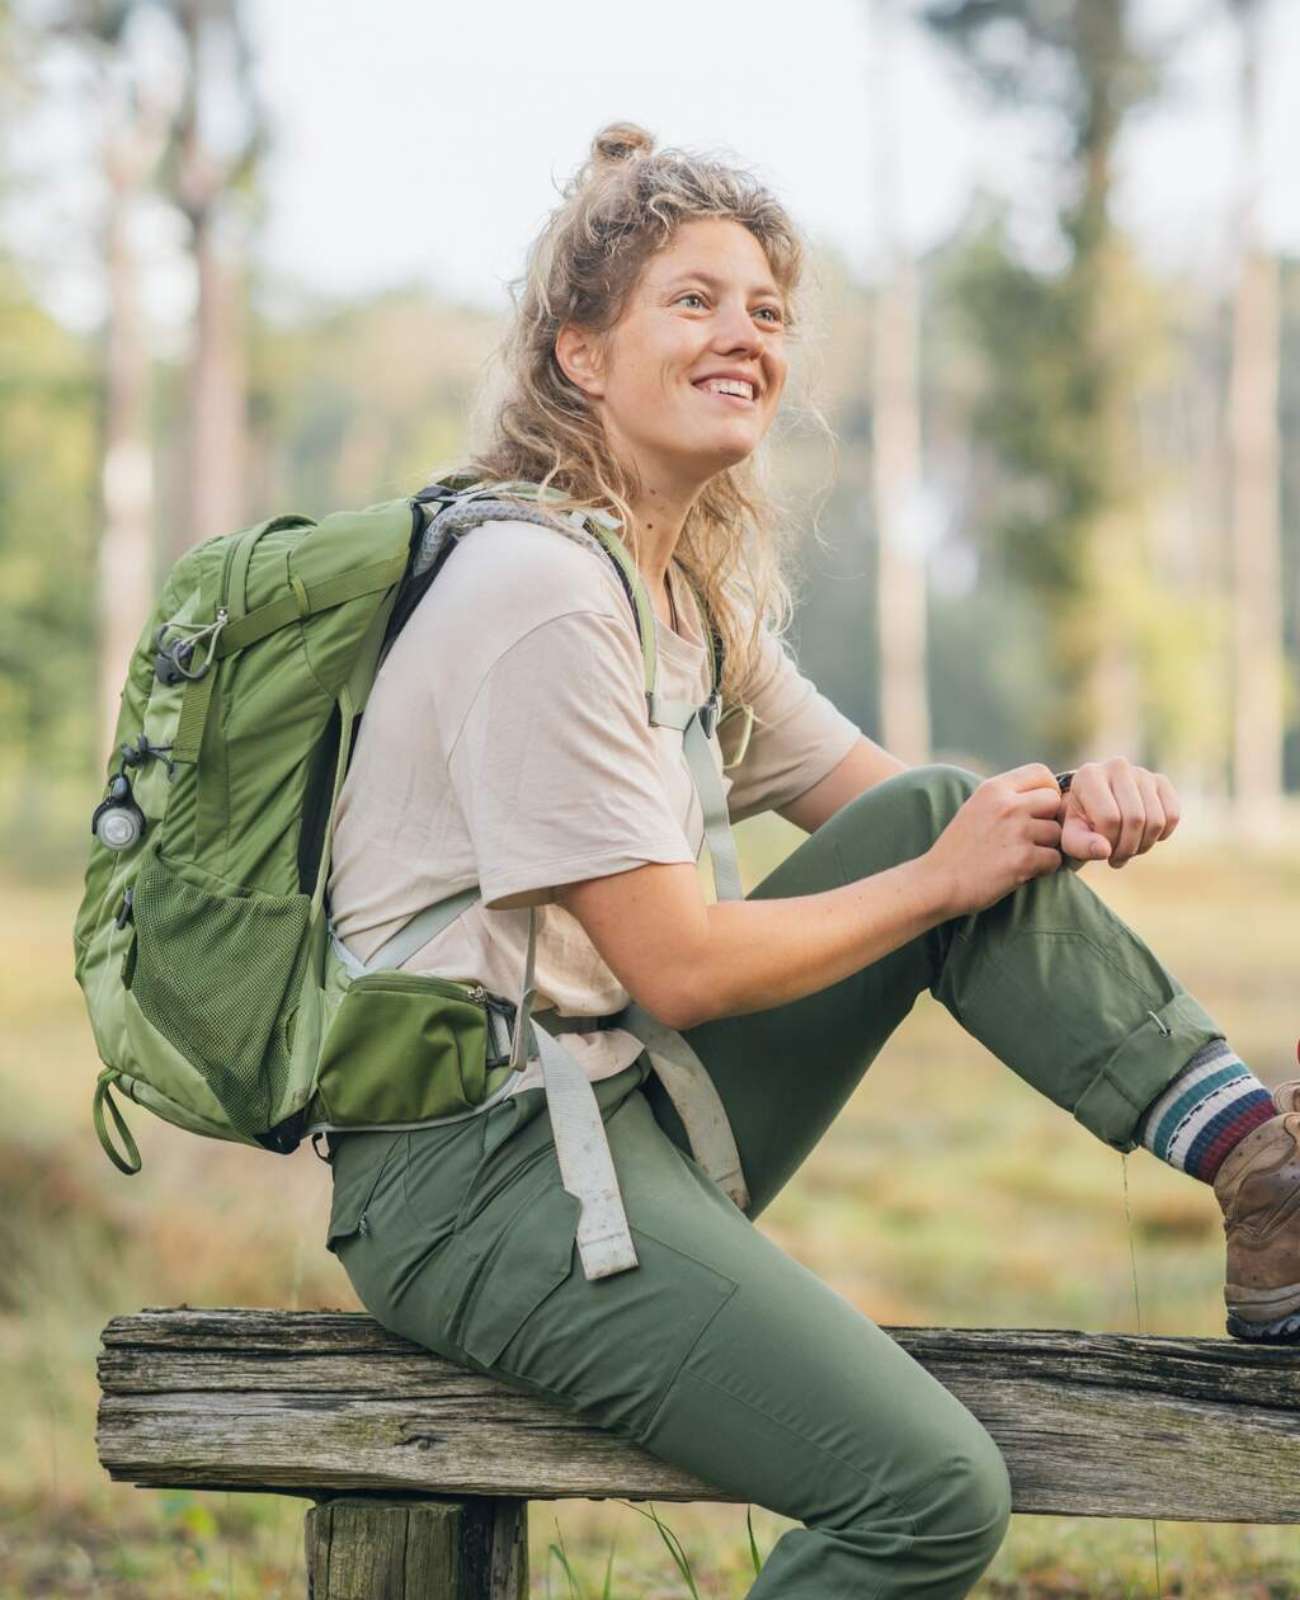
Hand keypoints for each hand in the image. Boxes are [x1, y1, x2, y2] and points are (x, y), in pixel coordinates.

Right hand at [923, 763, 1066, 916]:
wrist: (936, 882)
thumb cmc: (957, 850)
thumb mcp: (974, 808)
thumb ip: (1005, 798)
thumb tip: (1046, 795)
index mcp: (993, 788)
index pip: (1041, 772)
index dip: (1048, 790)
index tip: (1039, 809)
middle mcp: (1007, 805)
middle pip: (1054, 801)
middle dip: (1049, 819)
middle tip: (1033, 837)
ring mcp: (1016, 831)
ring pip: (1056, 832)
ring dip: (1046, 847)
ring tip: (1022, 856)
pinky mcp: (1023, 859)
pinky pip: (1054, 859)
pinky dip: (1043, 868)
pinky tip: (1022, 871)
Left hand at [1058, 759, 1180, 868]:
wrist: (1094, 806)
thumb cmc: (1081, 823)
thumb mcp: (1072, 838)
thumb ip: (1082, 846)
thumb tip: (1104, 850)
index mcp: (1089, 776)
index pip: (1109, 818)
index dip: (1109, 843)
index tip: (1102, 850)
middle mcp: (1117, 767)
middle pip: (1135, 819)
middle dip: (1127, 847)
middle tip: (1117, 858)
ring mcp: (1142, 772)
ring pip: (1156, 820)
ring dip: (1143, 845)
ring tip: (1128, 849)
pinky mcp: (1161, 781)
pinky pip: (1172, 815)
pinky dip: (1161, 835)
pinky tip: (1143, 837)